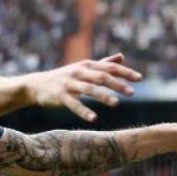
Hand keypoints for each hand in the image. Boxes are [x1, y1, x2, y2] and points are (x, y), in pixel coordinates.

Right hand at [27, 53, 141, 121]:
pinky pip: (73, 104)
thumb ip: (103, 64)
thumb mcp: (83, 68)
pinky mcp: (60, 95)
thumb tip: (121, 57)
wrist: (36, 85)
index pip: (109, 67)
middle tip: (132, 93)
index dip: (125, 72)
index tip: (140, 78)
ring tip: (117, 104)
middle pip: (102, 77)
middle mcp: (79, 72)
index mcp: (87, 65)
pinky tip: (94, 118)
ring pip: (89, 89)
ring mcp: (69, 83)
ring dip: (103, 96)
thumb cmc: (65, 77)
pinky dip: (83, 111)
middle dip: (118, 84)